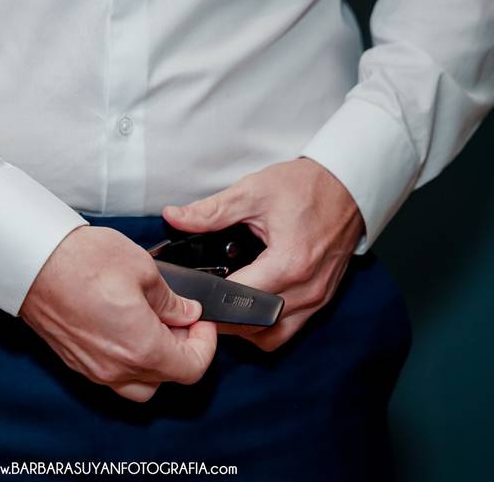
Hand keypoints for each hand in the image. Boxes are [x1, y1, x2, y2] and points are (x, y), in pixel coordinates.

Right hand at [20, 225, 216, 401]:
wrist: (31, 260)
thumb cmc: (80, 261)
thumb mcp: (143, 269)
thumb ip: (171, 299)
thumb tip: (185, 312)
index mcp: (141, 348)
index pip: (192, 368)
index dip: (205, 344)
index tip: (201, 322)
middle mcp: (116, 368)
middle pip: (167, 378)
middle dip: (182, 350)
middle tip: (180, 318)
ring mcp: (93, 368)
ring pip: (139, 384)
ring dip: (155, 362)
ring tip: (154, 326)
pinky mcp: (75, 361)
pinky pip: (113, 375)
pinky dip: (128, 360)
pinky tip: (127, 327)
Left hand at [163, 158, 363, 351]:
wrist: (348, 186)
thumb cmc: (306, 187)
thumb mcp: (253, 191)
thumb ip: (211, 211)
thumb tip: (174, 217)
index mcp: (289, 263)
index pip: (238, 300)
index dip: (209, 300)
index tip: (190, 294)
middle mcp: (307, 289)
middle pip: (252, 326)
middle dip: (222, 317)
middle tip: (199, 301)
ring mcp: (317, 299)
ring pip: (271, 336)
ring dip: (243, 328)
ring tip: (223, 305)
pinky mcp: (322, 301)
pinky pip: (288, 329)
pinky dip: (265, 326)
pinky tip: (248, 305)